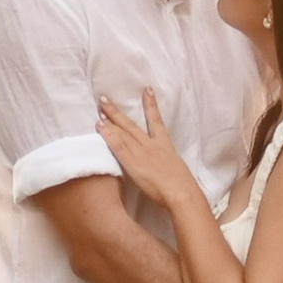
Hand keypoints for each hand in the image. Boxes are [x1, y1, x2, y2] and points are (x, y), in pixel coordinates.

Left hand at [98, 88, 191, 205]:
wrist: (181, 192)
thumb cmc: (183, 187)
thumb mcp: (177, 169)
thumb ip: (168, 162)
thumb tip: (163, 163)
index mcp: (165, 145)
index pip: (156, 121)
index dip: (151, 105)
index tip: (147, 90)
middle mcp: (151, 145)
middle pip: (131, 124)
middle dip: (117, 111)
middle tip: (105, 98)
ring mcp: (141, 153)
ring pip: (122, 132)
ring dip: (110, 119)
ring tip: (100, 107)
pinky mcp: (133, 163)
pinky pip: (118, 146)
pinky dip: (109, 136)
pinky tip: (100, 127)